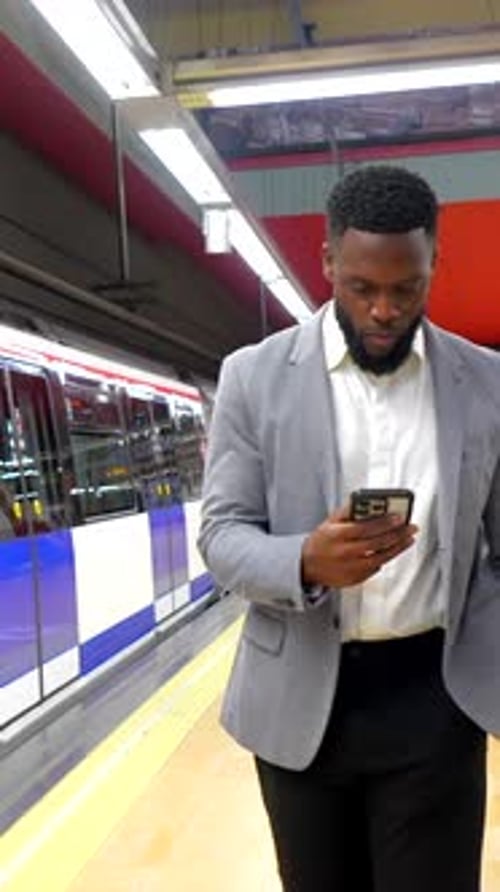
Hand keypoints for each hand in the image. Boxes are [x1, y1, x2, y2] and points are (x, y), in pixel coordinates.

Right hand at [301, 503, 417, 589]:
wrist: (308, 566)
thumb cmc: (321, 541)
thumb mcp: (329, 521)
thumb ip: (348, 511)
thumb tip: (365, 500)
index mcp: (337, 535)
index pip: (365, 528)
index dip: (384, 522)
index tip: (398, 517)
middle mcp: (344, 553)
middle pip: (377, 543)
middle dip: (397, 534)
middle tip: (411, 527)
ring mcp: (351, 568)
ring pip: (381, 558)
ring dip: (398, 547)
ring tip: (409, 538)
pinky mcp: (355, 579)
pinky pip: (376, 568)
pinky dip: (385, 558)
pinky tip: (393, 550)